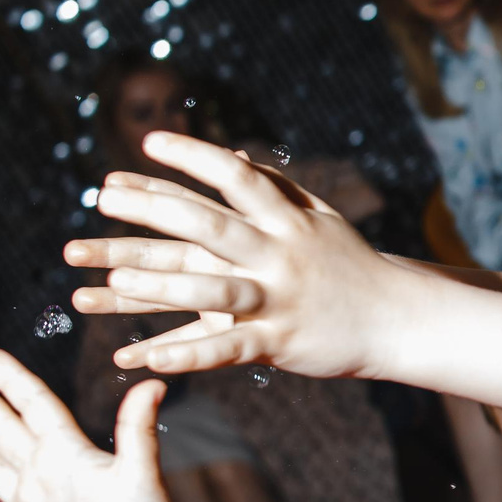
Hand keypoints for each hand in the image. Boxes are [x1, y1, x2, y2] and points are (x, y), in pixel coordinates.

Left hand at [67, 132, 403, 378]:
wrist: (400, 320)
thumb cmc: (353, 266)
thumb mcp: (320, 220)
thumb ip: (276, 190)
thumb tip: (233, 160)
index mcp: (287, 221)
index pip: (235, 179)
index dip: (192, 157)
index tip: (147, 142)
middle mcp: (279, 255)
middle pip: (209, 226)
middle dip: (152, 211)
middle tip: (100, 199)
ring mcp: (278, 299)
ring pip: (211, 290)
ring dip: (157, 287)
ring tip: (108, 282)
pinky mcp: (279, 342)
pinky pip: (225, 349)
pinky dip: (184, 355)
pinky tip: (142, 360)